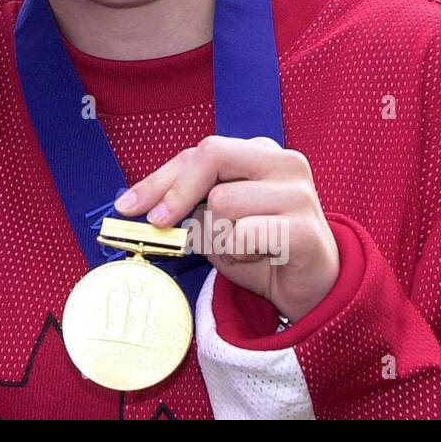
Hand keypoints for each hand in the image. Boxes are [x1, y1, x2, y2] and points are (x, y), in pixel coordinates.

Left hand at [115, 135, 339, 323]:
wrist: (312, 289)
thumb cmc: (260, 249)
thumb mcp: (215, 222)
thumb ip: (187, 206)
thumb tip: (142, 206)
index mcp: (259, 152)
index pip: (197, 154)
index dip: (157, 180)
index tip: (128, 206)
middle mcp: (283, 162)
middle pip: (210, 156)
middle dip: (176, 191)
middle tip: (160, 223)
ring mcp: (298, 193)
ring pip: (222, 202)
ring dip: (216, 236)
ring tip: (239, 249)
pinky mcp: (305, 228)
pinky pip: (242, 235)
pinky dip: (237, 254)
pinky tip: (257, 259)